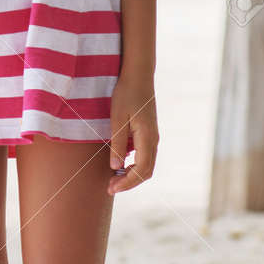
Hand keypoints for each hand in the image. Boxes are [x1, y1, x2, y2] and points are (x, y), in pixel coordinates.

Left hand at [107, 75, 157, 195]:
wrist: (138, 75)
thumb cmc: (126, 93)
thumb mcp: (117, 118)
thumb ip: (117, 143)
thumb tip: (115, 168)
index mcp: (147, 138)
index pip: (141, 170)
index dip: (127, 183)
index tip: (111, 188)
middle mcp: (154, 140)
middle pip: (146, 171)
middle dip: (129, 182)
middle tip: (110, 186)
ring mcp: (153, 136)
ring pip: (146, 165)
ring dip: (132, 174)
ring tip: (113, 177)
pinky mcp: (149, 132)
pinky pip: (144, 155)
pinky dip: (134, 165)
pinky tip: (119, 163)